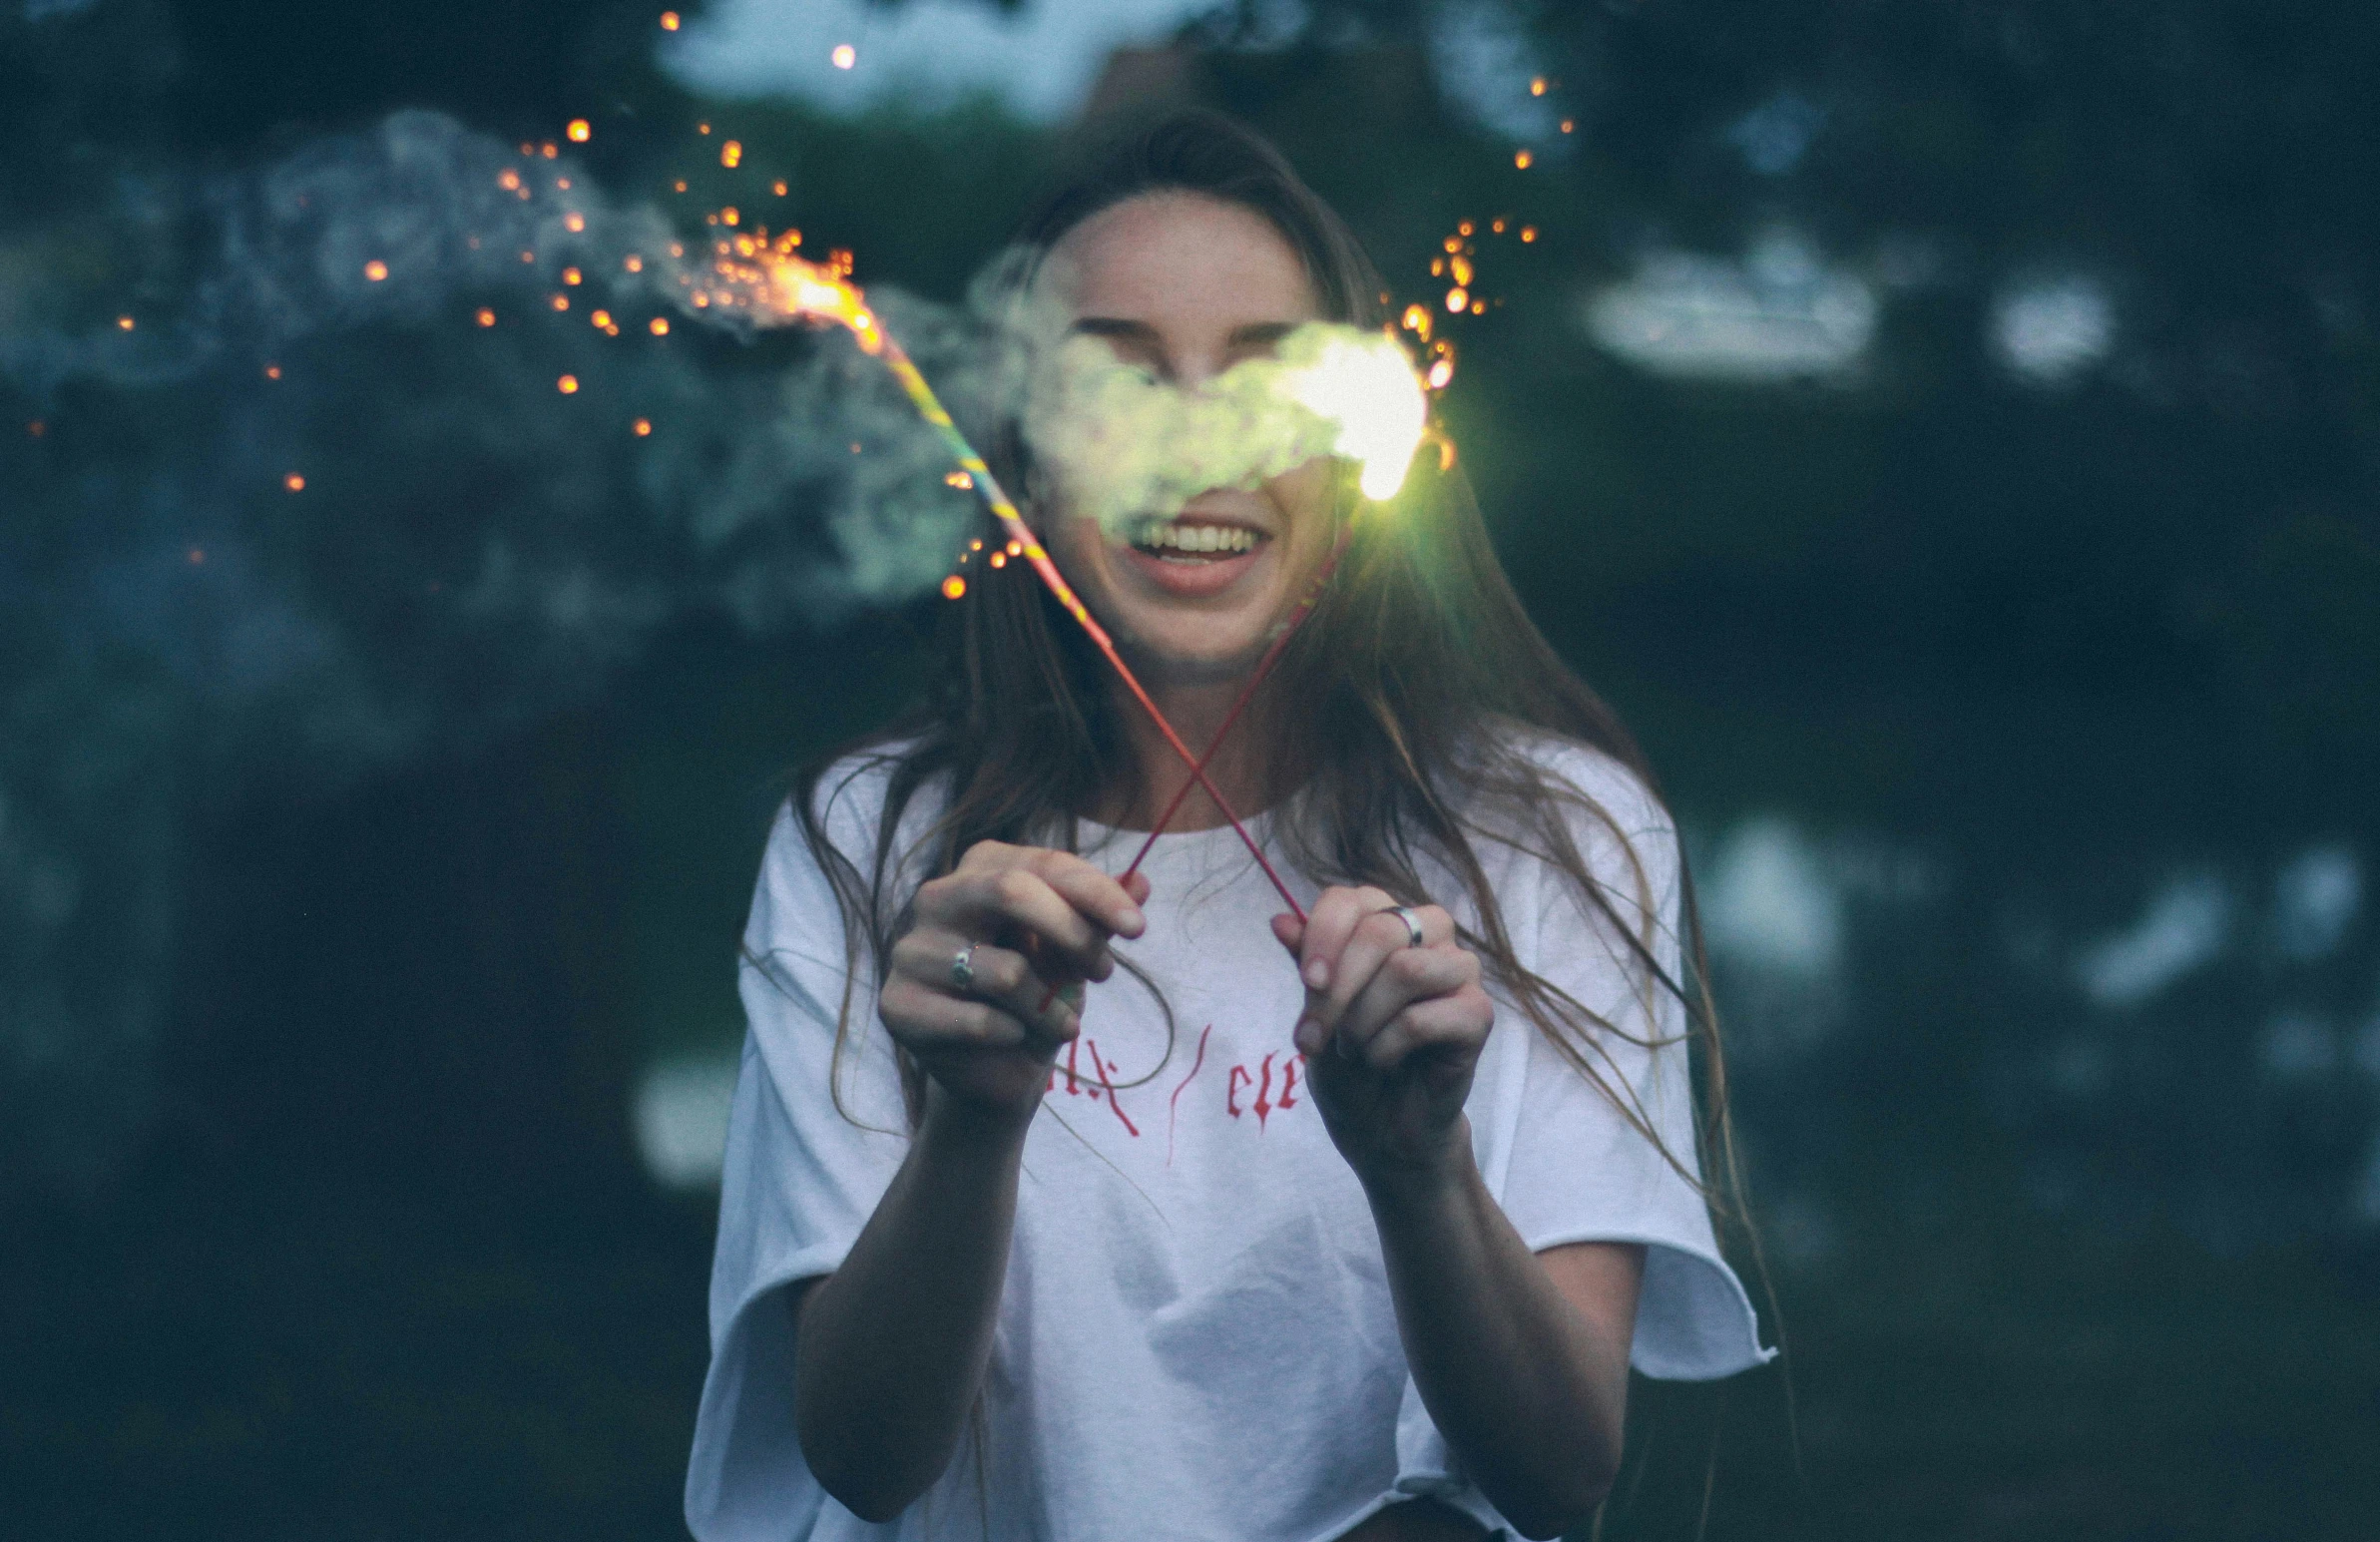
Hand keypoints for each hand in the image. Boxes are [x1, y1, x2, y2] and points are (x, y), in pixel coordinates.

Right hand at [882, 841, 1148, 1122]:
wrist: (1001, 1070)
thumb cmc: (1041, 996)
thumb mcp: (1078, 954)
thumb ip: (1102, 918)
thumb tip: (1142, 882)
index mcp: (982, 868)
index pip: (1044, 864)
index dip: (1097, 893)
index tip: (1138, 928)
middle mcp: (937, 898)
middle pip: (1011, 890)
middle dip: (1073, 934)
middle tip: (1105, 972)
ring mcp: (911, 951)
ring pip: (1005, 971)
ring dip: (1051, 1008)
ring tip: (1062, 1024)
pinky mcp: (898, 1005)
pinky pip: (979, 1021)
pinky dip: (1014, 1036)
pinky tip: (1014, 1039)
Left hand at [1270, 886, 1493, 1178]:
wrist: (1380, 1126)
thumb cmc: (1348, 1060)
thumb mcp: (1315, 1010)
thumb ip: (1306, 964)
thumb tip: (1280, 920)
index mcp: (1385, 919)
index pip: (1350, 900)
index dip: (1323, 936)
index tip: (1306, 983)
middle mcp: (1428, 934)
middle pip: (1381, 932)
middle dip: (1337, 991)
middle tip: (1313, 1039)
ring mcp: (1458, 971)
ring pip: (1406, 970)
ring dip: (1363, 1020)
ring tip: (1354, 1049)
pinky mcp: (1478, 1013)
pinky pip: (1423, 1018)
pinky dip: (1387, 1047)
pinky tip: (1382, 1061)